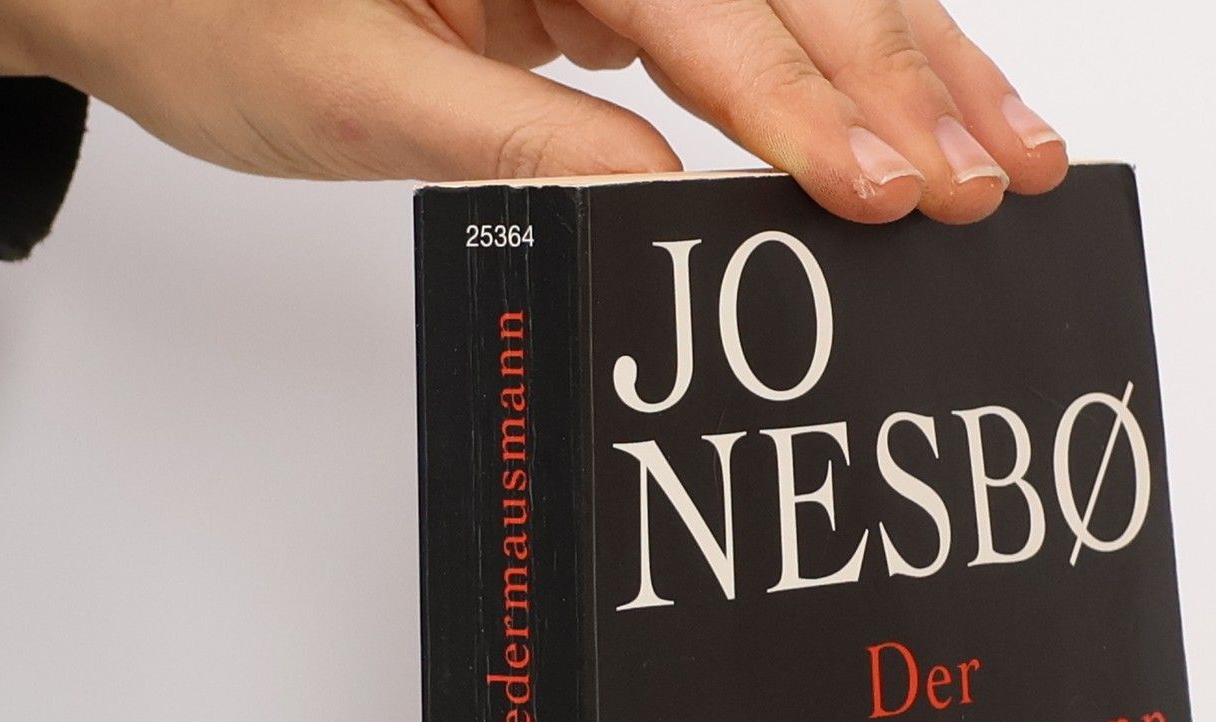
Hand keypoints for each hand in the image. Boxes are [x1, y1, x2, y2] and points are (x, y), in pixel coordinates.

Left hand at [0, 0, 1068, 222]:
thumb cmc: (204, 6)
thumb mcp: (355, 95)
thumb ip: (520, 144)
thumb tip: (665, 207)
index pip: (705, 8)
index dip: (806, 106)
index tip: (889, 191)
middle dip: (902, 80)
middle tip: (996, 179)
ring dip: (911, 65)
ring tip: (1011, 147)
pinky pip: (755, 12)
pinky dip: (841, 69)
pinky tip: (914, 112)